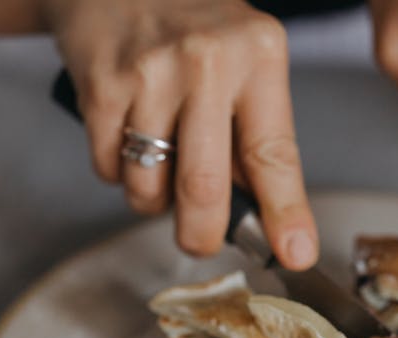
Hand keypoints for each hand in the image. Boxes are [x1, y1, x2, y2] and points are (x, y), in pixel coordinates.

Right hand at [44, 0, 317, 268]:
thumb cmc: (188, 23)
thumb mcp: (242, 57)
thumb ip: (253, 128)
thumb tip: (260, 216)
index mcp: (258, 53)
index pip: (274, 152)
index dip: (285, 212)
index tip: (294, 254)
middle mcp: (208, 60)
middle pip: (205, 187)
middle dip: (202, 234)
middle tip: (201, 240)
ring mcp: (151, 73)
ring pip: (150, 187)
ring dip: (152, 199)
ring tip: (158, 164)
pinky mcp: (102, 85)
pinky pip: (110, 168)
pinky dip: (119, 172)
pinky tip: (127, 136)